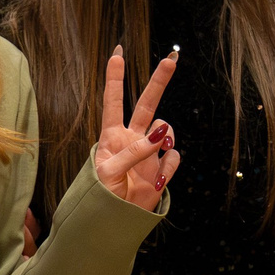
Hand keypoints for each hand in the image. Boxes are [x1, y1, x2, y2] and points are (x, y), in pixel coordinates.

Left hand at [91, 45, 181, 209]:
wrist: (115, 220)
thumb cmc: (101, 195)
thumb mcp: (109, 171)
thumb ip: (133, 152)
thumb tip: (160, 135)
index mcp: (111, 136)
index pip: (113, 101)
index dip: (115, 77)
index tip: (117, 53)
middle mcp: (132, 139)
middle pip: (148, 104)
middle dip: (159, 82)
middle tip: (171, 60)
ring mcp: (149, 153)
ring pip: (166, 130)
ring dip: (166, 137)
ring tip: (161, 147)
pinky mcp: (161, 168)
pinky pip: (173, 157)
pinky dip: (168, 167)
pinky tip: (159, 180)